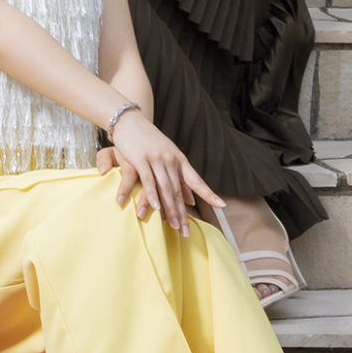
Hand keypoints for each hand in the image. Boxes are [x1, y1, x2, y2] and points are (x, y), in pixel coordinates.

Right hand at [98, 115, 223, 235]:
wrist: (129, 120)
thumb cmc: (148, 141)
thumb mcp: (167, 157)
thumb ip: (178, 177)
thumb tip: (191, 199)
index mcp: (180, 160)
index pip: (197, 180)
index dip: (209, 193)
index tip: (221, 206)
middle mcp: (171, 160)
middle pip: (179, 191)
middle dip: (183, 213)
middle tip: (186, 232)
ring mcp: (157, 159)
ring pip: (166, 189)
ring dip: (170, 210)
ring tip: (174, 227)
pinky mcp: (141, 159)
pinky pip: (149, 181)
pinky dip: (152, 196)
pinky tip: (155, 208)